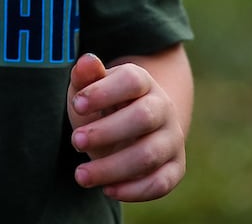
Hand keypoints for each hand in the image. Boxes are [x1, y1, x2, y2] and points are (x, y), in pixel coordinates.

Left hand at [66, 53, 186, 201]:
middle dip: (107, 132)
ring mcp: (172, 138)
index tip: (76, 105)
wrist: (129, 127)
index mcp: (141, 81)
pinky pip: (162, 182)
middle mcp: (163, 107)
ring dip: (113, 167)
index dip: (104, 92)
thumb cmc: (101, 104)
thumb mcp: (88, 88)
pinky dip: (135, 190)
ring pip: (149, 154)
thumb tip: (86, 61)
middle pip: (143, 118)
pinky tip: (107, 190)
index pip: (131, 80)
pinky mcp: (176, 167)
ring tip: (80, 175)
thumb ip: (85, 76)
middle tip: (75, 141)